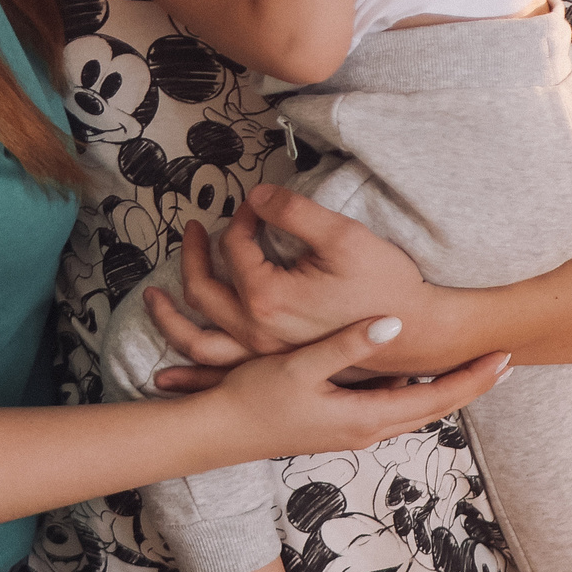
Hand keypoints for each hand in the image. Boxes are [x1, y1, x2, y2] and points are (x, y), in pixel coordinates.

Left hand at [145, 187, 434, 390]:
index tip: (257, 203)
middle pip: (204, 290)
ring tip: (152, 298)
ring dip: (170, 320)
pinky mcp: (275, 367)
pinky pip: (220, 372)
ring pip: (199, 340)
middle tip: (194, 230)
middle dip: (194, 255)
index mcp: (268, 299)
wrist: (419, 334)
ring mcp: (264, 354)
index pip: (235, 249)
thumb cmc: (385, 286)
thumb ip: (294, 210)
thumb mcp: (344, 236)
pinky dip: (190, 372)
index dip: (242, 219)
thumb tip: (256, 194)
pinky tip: (167, 377)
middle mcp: (257, 332)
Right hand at [205, 318, 505, 460]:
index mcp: (365, 416)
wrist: (219, 432)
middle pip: (434, 408)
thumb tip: (394, 324)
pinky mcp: (339, 425)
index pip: (436, 398)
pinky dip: (414, 392)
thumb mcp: (300, 365)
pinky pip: (391, 409)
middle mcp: (367, 429)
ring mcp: (353, 431)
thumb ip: (347, 345)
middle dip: (469, 385)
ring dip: (444, 390)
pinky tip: (414, 374)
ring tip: (469, 367)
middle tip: (501, 361)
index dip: (472, 378)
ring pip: (414, 410)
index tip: (504, 358)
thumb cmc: (255, 398)